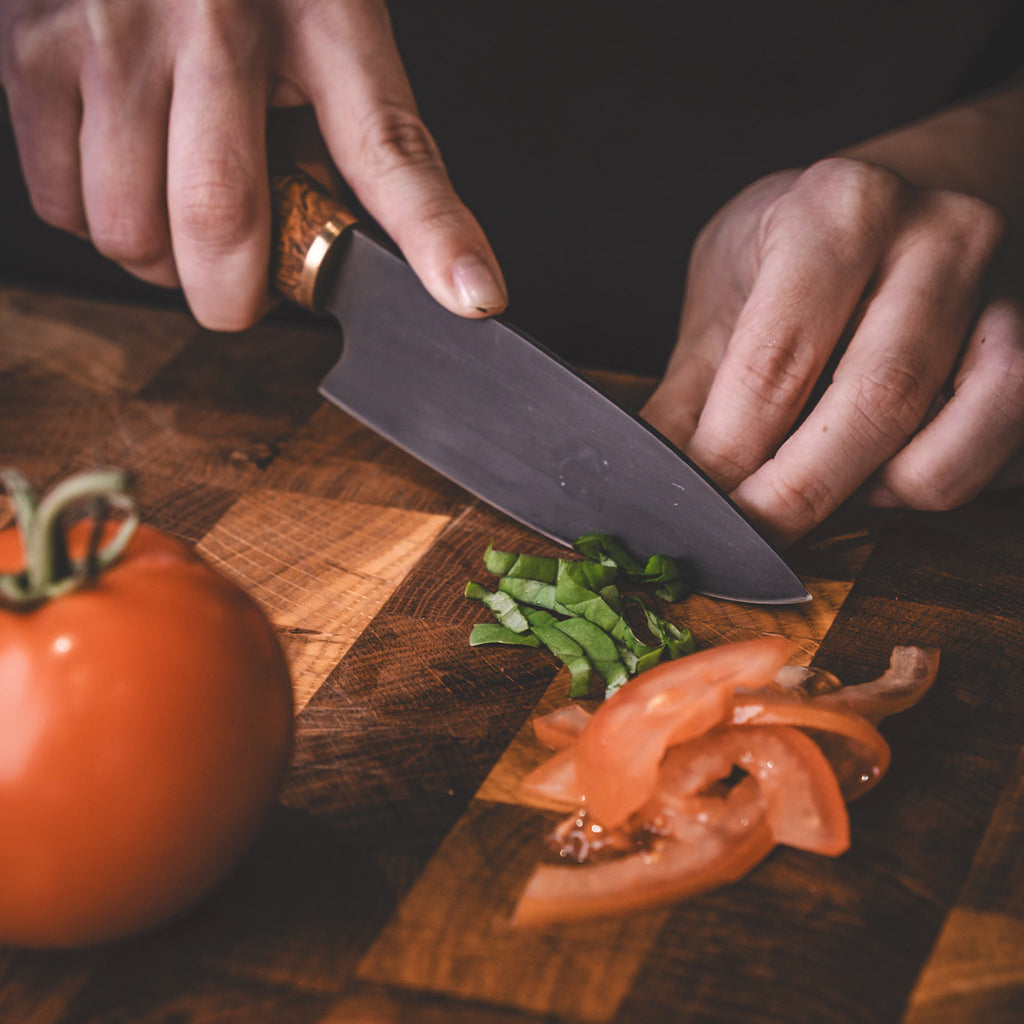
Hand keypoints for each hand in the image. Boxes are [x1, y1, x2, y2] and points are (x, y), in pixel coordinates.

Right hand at [0, 0, 506, 329]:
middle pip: (222, 227)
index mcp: (321, 18)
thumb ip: (345, 125)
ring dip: (159, 262)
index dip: (437, 239)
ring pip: (131, 235)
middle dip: (232, 298)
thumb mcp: (322, 20)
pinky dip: (96, 222)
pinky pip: (64, 205)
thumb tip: (340, 248)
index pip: (389, 149)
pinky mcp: (29, 48)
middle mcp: (214, 21)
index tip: (475, 298)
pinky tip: (121, 173)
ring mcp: (113, 33)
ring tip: (173, 213)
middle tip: (237, 291)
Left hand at [642, 157, 1023, 545]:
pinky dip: (944, 481)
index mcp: (837, 211)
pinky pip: (1005, 448)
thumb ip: (690, 391)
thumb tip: (648, 482)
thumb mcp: (726, 291)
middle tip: (751, 531)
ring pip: (965, 430)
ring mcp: (1009, 288)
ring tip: (830, 487)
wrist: (915, 189)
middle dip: (798, 494)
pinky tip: (888, 468)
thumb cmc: (802, 246)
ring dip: (886, 491)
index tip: (697, 506)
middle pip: (875, 403)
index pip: (776, 363)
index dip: (729, 456)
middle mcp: (939, 236)